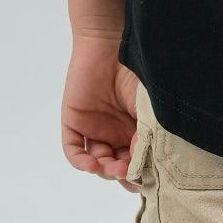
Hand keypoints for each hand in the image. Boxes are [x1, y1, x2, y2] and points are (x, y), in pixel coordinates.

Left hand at [61, 39, 140, 188]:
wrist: (110, 45)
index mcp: (136, 130)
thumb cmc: (136, 72)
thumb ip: (148, 135)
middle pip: (117, 166)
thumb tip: (146, 166)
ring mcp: (94, 129)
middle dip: (123, 175)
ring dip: (105, 170)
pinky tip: (92, 165)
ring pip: (97, 162)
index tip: (147, 178)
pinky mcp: (74, 123)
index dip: (141, 173)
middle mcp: (115, 133)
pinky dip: (81, 162)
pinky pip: (74, 150)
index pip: (137, 160)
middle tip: (128, 174)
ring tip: (112, 169)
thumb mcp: (149, 107)